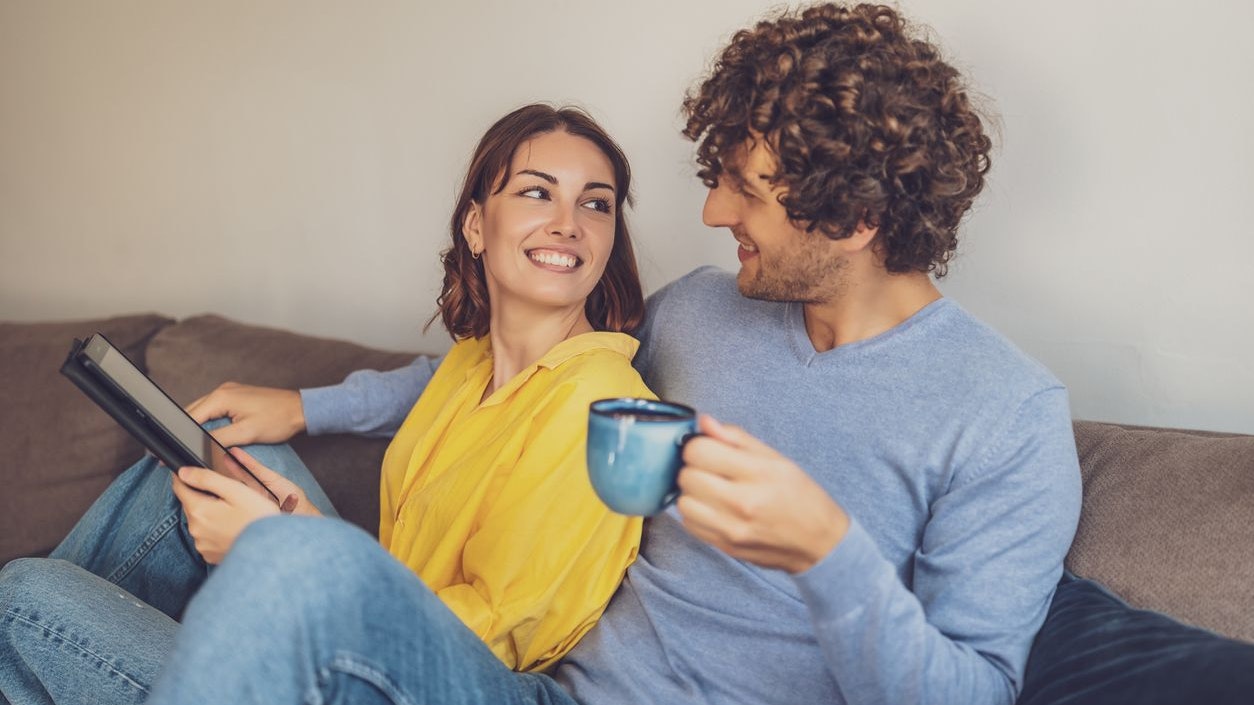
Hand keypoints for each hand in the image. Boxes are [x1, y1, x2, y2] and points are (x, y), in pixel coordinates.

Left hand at [171, 449, 319, 563]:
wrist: (271, 549)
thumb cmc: (258, 519)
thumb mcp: (236, 490)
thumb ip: (207, 478)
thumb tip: (183, 472)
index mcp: (200, 510)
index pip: (180, 487)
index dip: (184, 476)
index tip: (190, 471)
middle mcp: (196, 530)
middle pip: (191, 504)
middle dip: (205, 497)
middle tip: (229, 497)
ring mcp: (202, 545)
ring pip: (200, 521)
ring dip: (211, 514)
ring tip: (235, 514)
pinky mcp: (210, 555)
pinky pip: (207, 537)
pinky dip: (215, 531)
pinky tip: (232, 529)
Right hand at [185, 382, 304, 446]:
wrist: (301, 410)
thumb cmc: (279, 419)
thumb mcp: (246, 433)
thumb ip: (219, 439)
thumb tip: (200, 447)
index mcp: (221, 397)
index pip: (189, 417)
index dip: (181, 434)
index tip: (175, 448)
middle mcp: (222, 390)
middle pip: (193, 412)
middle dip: (186, 430)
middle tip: (182, 448)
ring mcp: (229, 392)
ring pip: (203, 411)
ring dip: (197, 425)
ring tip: (194, 442)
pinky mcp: (236, 397)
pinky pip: (215, 409)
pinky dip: (209, 420)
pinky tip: (210, 433)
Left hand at [675, 415, 850, 573]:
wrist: (820, 543)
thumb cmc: (801, 497)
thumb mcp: (777, 459)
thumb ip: (736, 438)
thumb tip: (704, 423)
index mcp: (758, 473)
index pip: (698, 451)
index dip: (698, 445)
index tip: (707, 448)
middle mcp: (742, 503)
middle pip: (687, 476)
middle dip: (694, 468)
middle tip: (710, 469)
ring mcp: (732, 528)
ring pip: (683, 502)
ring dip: (692, 492)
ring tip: (711, 490)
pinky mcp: (725, 546)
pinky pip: (689, 525)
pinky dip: (695, 513)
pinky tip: (713, 508)